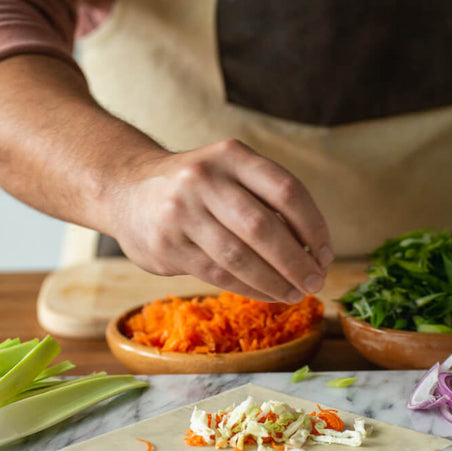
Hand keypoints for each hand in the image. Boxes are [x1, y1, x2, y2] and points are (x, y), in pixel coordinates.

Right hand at [106, 139, 332, 302]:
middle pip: (264, 228)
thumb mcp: (228, 172)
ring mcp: (182, 212)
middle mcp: (204, 178)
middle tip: (315, 281)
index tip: (325, 253)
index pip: (286, 191)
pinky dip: (250, 288)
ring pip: (240, 256)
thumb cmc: (195, 187)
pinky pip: (218, 273)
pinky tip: (269, 294)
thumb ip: (265, 199)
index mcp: (231, 155)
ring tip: (296, 294)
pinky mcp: (167, 245)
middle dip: (296, 261)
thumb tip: (313, 251)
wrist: (126, 190)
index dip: (313, 227)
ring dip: (275, 281)